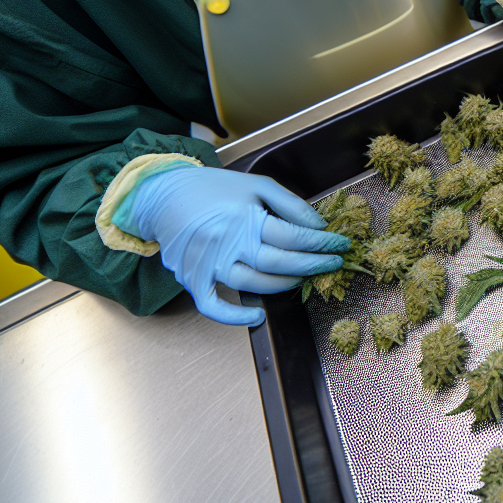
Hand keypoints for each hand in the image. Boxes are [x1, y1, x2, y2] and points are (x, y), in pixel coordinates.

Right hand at [119, 166, 348, 326]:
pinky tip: (257, 316)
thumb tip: (318, 225)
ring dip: (284, 284)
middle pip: (279, 262)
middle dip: (312, 264)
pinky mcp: (193, 279)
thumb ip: (290, 203)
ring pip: (254, 284)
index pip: (293, 236)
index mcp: (244, 216)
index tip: (339, 244)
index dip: (321, 243)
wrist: (163, 195)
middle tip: (333, 262)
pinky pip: (213, 306)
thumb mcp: (256, 185)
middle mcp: (227, 242)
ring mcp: (209, 264)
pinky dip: (234, 317)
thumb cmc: (214, 189)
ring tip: (303, 277)